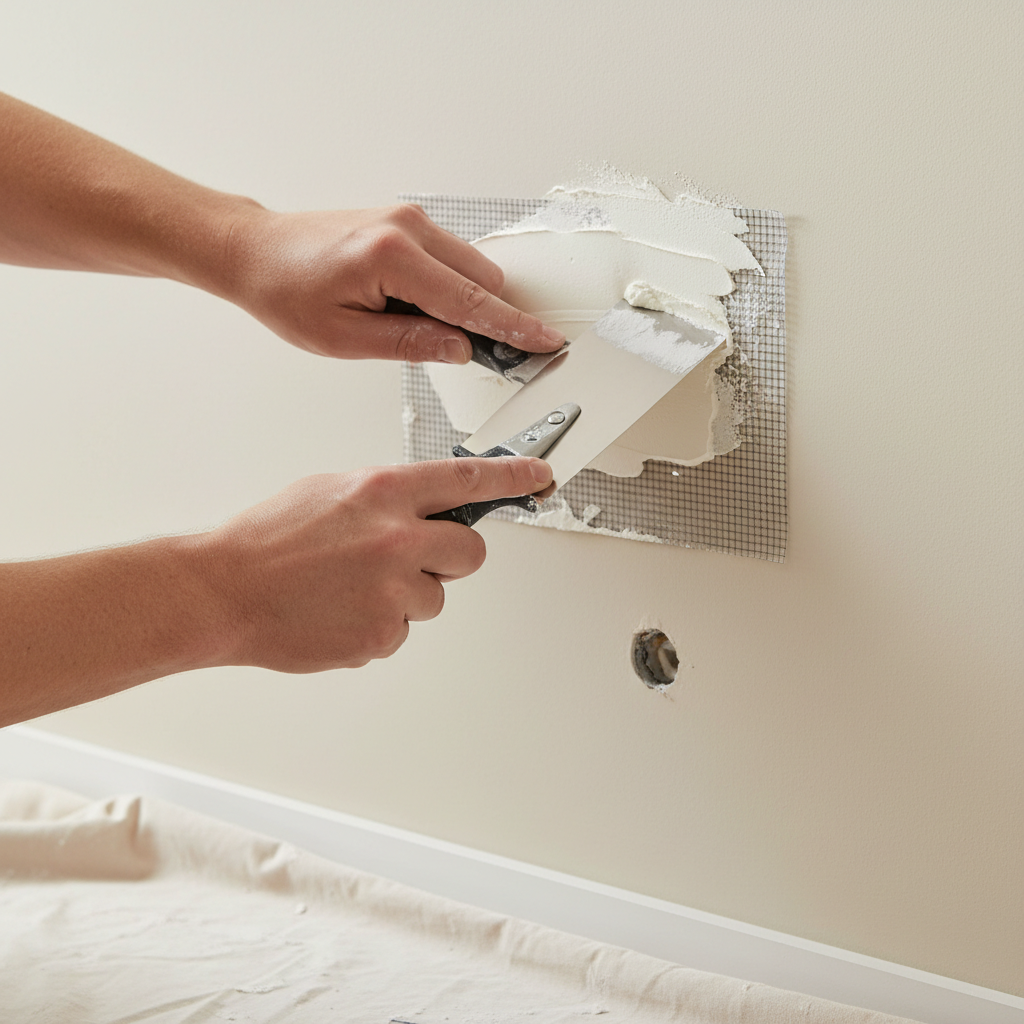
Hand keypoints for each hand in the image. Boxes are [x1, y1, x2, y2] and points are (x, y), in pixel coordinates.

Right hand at [202, 455, 552, 671]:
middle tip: (412, 557)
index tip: (538, 476)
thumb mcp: (331, 489)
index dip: (514, 477)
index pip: (469, 479)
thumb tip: (425, 507)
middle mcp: (397, 539)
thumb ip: (387, 497)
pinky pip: (403, 630)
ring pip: (436, 597)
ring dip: (407, 594)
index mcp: (384, 493)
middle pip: (471, 551)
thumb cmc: (268, 538)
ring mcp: (392, 591)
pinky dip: (380, 624)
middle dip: (450, 555)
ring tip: (353, 587)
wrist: (224, 591)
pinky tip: (341, 611)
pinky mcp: (381, 635)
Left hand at [222, 203, 565, 363]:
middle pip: (483, 280)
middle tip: (463, 351)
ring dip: (461, 302)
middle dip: (486, 319)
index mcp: (392, 258)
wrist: (255, 251)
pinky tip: (407, 303)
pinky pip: (450, 257)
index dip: (513, 328)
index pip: (471, 302)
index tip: (545, 342)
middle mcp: (408, 228)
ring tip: (407, 322)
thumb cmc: (286, 292)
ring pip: (471, 267)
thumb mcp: (345, 339)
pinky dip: (446, 286)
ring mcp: (408, 219)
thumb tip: (461, 348)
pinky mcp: (406, 221)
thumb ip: (411, 343)